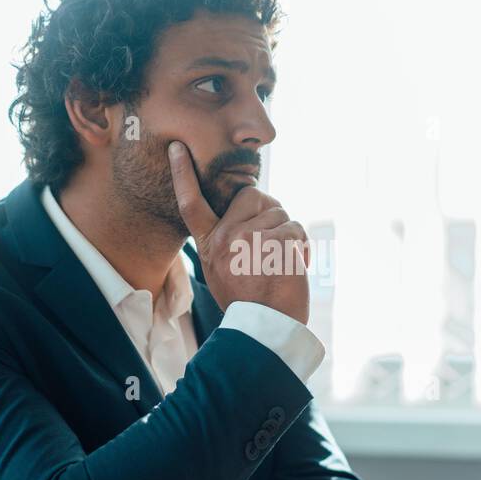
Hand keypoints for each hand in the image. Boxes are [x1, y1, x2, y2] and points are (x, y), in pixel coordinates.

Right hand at [168, 140, 310, 324]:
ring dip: (288, 235)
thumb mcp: (223, 270)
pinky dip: (301, 247)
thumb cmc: (249, 302)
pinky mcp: (276, 244)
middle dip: (270, 212)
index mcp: (210, 244)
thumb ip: (229, 239)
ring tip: (280, 264)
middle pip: (254, 196)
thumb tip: (255, 206)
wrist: (267, 330)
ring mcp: (250, 240)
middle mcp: (226, 238)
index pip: (192, 204)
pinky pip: (296, 229)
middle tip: (271, 244)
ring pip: (281, 213)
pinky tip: (293, 267)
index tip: (179, 149)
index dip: (183, 175)